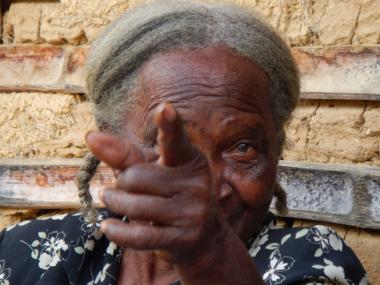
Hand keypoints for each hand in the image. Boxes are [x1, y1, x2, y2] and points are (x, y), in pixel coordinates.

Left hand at [86, 103, 228, 263]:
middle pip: (136, 177)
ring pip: (135, 206)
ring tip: (114, 201)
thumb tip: (90, 136)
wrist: (204, 235)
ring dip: (116, 203)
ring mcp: (192, 212)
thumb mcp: (153, 169)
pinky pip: (140, 236)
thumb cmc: (171, 192)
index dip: (169, 125)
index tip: (165, 108)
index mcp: (190, 159)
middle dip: (122, 183)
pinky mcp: (183, 238)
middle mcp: (196, 183)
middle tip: (125, 187)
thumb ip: (124, 153)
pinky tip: (109, 227)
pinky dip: (118, 232)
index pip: (176, 141)